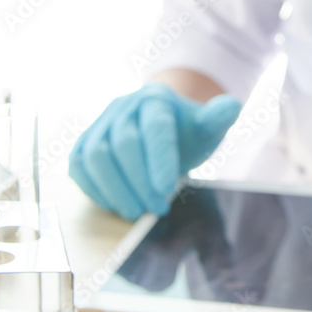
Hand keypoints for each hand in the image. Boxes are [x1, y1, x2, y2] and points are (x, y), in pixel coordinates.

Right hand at [69, 83, 241, 219]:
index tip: (166, 189)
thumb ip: (219, 117)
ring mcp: (100, 124)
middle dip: (139, 181)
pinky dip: (94, 188)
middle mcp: (123, 107)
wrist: (160, 128)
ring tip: (136, 211)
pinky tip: (114, 203)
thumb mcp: (208, 125)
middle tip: (157, 208)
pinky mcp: (83, 143)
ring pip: (95, 155)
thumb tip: (232, 106)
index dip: (159, 159)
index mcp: (155, 99)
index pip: (155, 127)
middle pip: (123, 143)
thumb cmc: (186, 132)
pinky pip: (79, 166)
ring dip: (115, 189)